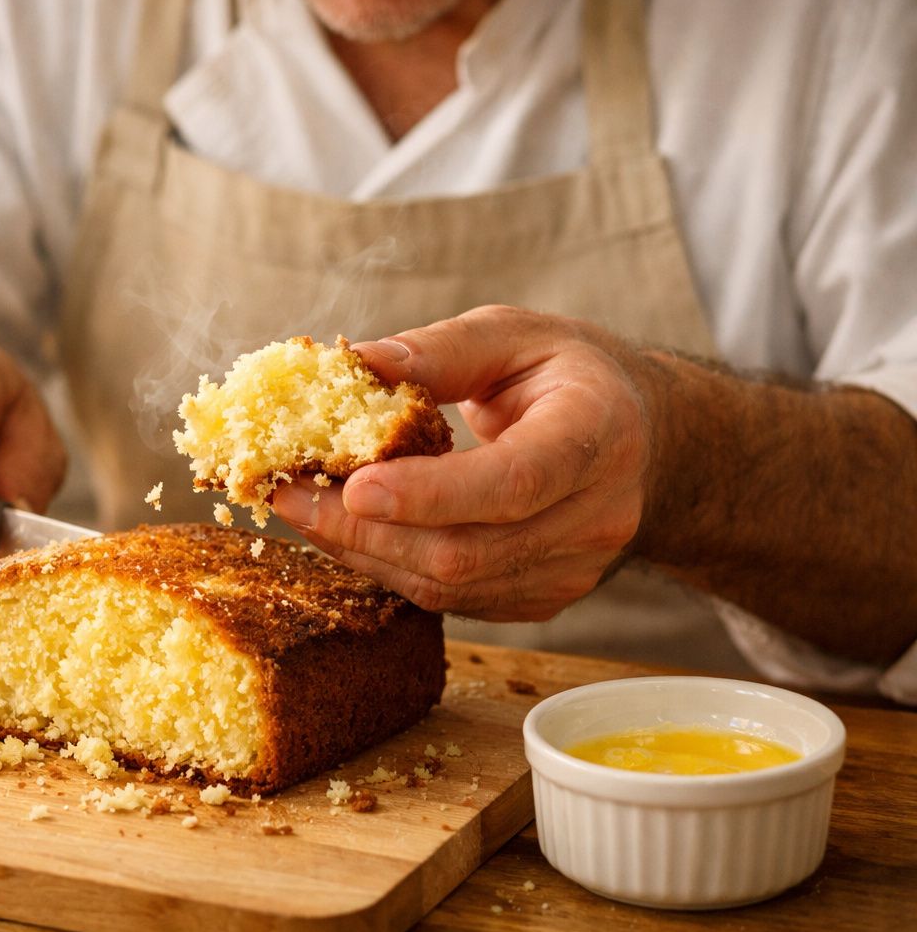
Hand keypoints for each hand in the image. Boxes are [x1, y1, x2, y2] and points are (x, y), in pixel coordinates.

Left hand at [271, 305, 658, 620]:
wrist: (643, 436)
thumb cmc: (567, 374)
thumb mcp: (514, 333)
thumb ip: (440, 349)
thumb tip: (354, 364)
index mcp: (598, 434)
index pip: (514, 482)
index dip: (431, 494)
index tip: (354, 484)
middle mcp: (597, 516)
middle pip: (467, 550)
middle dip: (364, 529)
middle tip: (289, 494)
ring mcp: (573, 570)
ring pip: (450, 585)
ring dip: (364, 551)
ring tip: (303, 508)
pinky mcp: (543, 598)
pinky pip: (451, 598)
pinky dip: (390, 565)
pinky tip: (351, 529)